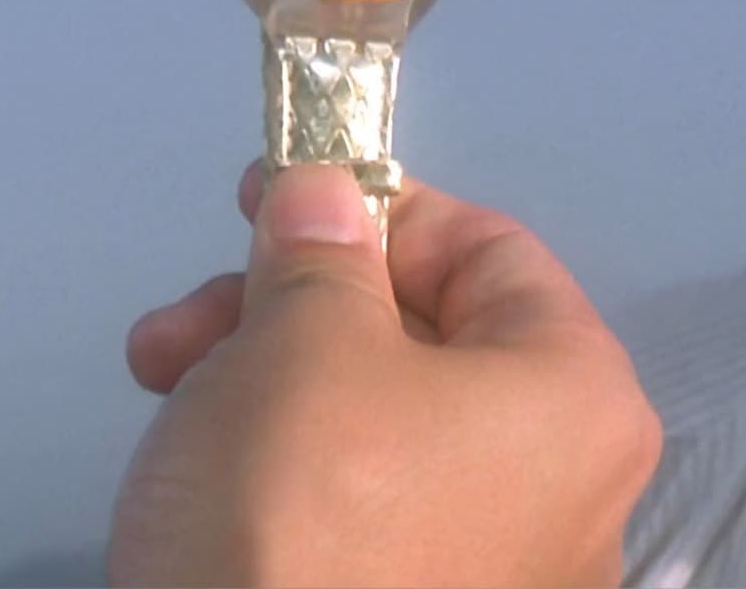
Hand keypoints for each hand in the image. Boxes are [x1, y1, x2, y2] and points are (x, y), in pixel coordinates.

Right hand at [109, 164, 661, 586]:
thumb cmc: (304, 510)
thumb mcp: (300, 344)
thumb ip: (317, 249)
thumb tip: (326, 194)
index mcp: (580, 394)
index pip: (490, 250)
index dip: (377, 209)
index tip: (274, 195)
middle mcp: (572, 481)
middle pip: (428, 337)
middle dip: (292, 306)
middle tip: (188, 317)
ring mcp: (509, 563)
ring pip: (386, 421)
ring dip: (268, 381)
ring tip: (165, 385)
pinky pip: (372, 506)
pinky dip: (293, 469)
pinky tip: (203, 472)